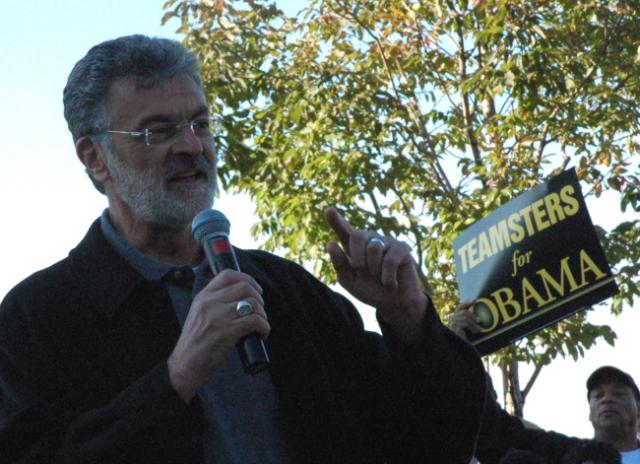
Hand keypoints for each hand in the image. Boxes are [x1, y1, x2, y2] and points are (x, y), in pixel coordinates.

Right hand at [167, 270, 269, 401]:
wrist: (184, 367)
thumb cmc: (195, 344)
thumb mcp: (199, 315)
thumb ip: (214, 304)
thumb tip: (241, 298)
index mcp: (203, 296)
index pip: (227, 275)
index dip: (248, 279)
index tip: (256, 290)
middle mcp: (210, 303)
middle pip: (245, 287)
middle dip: (259, 298)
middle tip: (260, 311)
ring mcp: (218, 317)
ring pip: (252, 304)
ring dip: (263, 314)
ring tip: (261, 325)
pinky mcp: (227, 332)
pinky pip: (254, 321)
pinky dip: (264, 327)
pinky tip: (262, 334)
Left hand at [325, 207, 428, 342]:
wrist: (393, 304)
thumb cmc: (370, 290)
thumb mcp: (350, 281)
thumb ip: (340, 264)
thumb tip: (331, 244)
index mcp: (354, 247)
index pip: (344, 230)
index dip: (336, 220)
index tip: (328, 210)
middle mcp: (370, 240)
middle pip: (357, 235)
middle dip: (357, 257)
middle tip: (363, 271)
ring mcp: (386, 242)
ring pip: (374, 247)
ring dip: (374, 269)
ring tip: (378, 278)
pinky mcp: (401, 248)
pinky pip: (390, 259)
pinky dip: (387, 277)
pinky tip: (390, 284)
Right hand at [448, 301, 480, 341]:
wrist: (460, 349)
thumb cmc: (464, 339)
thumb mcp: (467, 329)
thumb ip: (469, 322)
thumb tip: (479, 318)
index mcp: (455, 318)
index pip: (459, 307)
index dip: (466, 304)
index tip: (473, 301)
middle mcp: (452, 320)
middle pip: (463, 312)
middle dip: (473, 315)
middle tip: (479, 320)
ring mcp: (452, 324)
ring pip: (464, 317)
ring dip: (473, 323)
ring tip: (478, 329)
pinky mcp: (454, 328)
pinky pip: (464, 323)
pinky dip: (471, 326)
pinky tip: (475, 331)